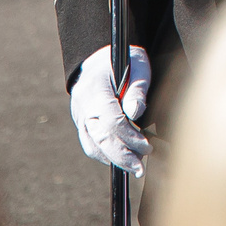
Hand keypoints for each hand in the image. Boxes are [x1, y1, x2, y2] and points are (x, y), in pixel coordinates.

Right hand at [69, 46, 152, 174]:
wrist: (99, 58)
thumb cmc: (123, 60)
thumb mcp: (136, 65)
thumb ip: (137, 88)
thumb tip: (135, 112)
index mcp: (95, 87)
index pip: (111, 120)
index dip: (129, 137)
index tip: (147, 147)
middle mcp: (82, 103)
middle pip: (99, 137)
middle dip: (121, 156)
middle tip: (140, 168)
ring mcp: (78, 115)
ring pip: (92, 145)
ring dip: (114, 159)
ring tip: (135, 165)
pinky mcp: (80, 123)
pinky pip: (89, 144)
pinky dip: (104, 154)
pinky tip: (121, 158)